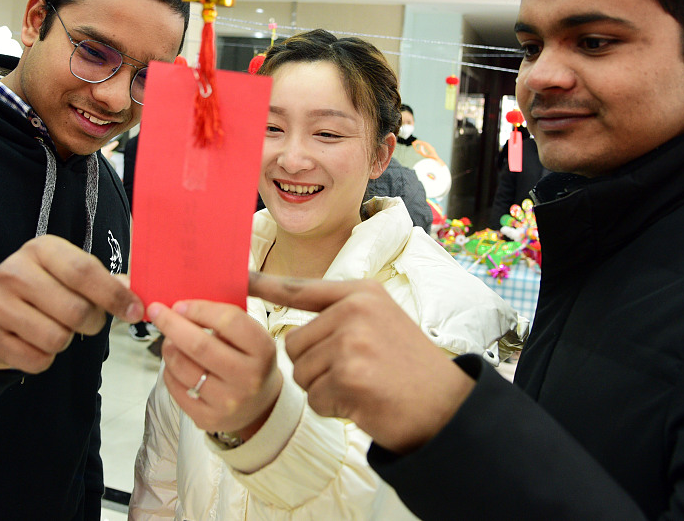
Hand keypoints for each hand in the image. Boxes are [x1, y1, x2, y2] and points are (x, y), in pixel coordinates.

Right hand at [0, 235, 143, 372]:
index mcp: (41, 249)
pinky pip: (37, 360)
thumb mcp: (70, 275)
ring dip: (66, 341)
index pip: (84, 271)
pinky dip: (45, 358)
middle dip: (93, 323)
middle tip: (88, 321)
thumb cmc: (45, 290)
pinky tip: (34, 342)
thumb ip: (104, 282)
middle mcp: (13, 271)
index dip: (114, 295)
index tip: (135, 311)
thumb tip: (135, 296)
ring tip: (56, 328)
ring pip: (57, 338)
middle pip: (75, 310)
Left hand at [147, 300, 281, 438]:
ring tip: (170, 340)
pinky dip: (170, 370)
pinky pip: (176, 388)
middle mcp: (248, 378)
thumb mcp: (251, 338)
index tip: (180, 305)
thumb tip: (182, 308)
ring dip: (169, 347)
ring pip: (182, 367)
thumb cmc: (250, 362)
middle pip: (199, 345)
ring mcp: (227, 401)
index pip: (229, 321)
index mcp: (262, 350)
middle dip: (172, 324)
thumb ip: (225, 321)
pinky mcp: (207, 418)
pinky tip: (176, 363)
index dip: (200, 309)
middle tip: (156, 312)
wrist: (260, 406)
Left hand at [249, 272, 473, 453]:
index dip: (266, 285)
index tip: (238, 276)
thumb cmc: (409, 369)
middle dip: (314, 367)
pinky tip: (363, 403)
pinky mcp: (349, 375)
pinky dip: (333, 408)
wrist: (446, 406)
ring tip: (362, 386)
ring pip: (300, 372)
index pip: (301, 288)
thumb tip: (292, 331)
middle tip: (355, 374)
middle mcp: (355, 310)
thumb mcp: (381, 324)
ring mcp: (352, 341)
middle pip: (293, 343)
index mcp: (361, 292)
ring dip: (324, 389)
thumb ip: (341, 317)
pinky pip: (314, 398)